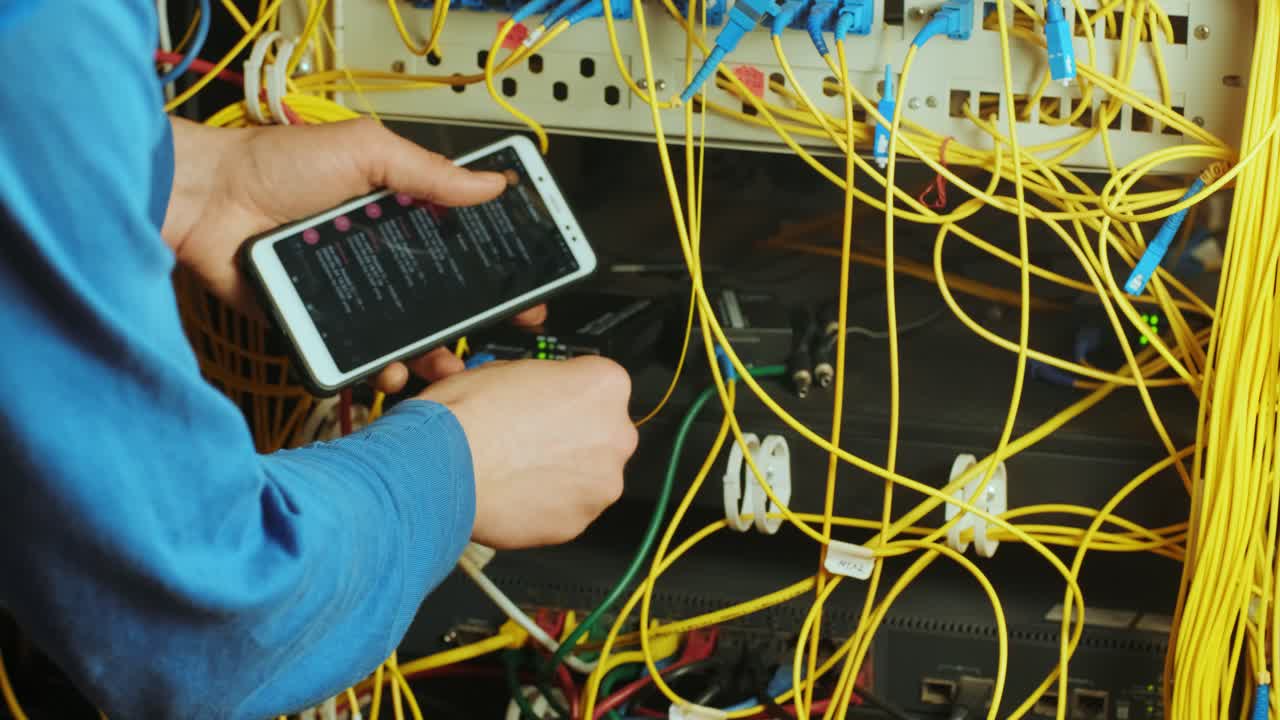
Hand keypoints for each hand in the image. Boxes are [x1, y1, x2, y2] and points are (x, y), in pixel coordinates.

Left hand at [162, 117, 541, 390]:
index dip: (493, 266)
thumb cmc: (275, 164)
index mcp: (395, 212)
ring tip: (444, 364)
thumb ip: (428, 172)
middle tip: (501, 332)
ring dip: (429, 353)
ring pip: (402, 334)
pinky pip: (354, 352)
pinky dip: (376, 367)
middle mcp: (377, 255)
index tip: (525, 286)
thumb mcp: (367, 152)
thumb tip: (492, 183)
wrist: (207, 201)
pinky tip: (389, 370)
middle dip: (473, 321)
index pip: (457, 244)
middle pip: (438, 298)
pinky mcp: (317, 320)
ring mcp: (348, 292)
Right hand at [419, 357, 637, 548]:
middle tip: (529, 439)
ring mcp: (602, 482)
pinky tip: (516, 493)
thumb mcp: (507, 368)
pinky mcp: (580, 522)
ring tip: (517, 468)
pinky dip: (548, 504)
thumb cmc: (466, 418)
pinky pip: (569, 509)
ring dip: (561, 473)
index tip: (549, 405)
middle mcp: (615, 434)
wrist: (439, 470)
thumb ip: (543, 381)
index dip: (567, 396)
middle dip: (571, 437)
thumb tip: (539, 390)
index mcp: (604, 385)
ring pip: (588, 475)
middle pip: (601, 433)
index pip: (599, 386)